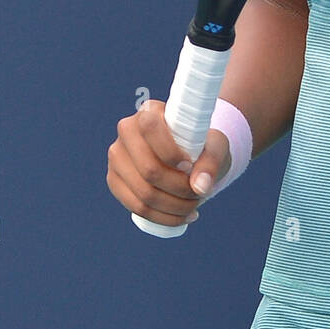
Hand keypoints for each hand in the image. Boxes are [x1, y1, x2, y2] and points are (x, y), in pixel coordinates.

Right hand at [106, 101, 230, 228]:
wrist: (191, 156)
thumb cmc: (202, 145)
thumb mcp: (215, 147)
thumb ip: (211, 162)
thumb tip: (200, 187)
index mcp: (149, 111)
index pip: (151, 128)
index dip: (171, 153)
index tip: (190, 166)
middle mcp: (126, 131)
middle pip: (149, 169)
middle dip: (179, 188)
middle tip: (199, 193)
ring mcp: (117, 157)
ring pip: (143, 192)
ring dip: (174, 206)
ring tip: (194, 206)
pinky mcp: (114, 181)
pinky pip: (136, 207)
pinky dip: (162, 217)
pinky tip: (182, 217)